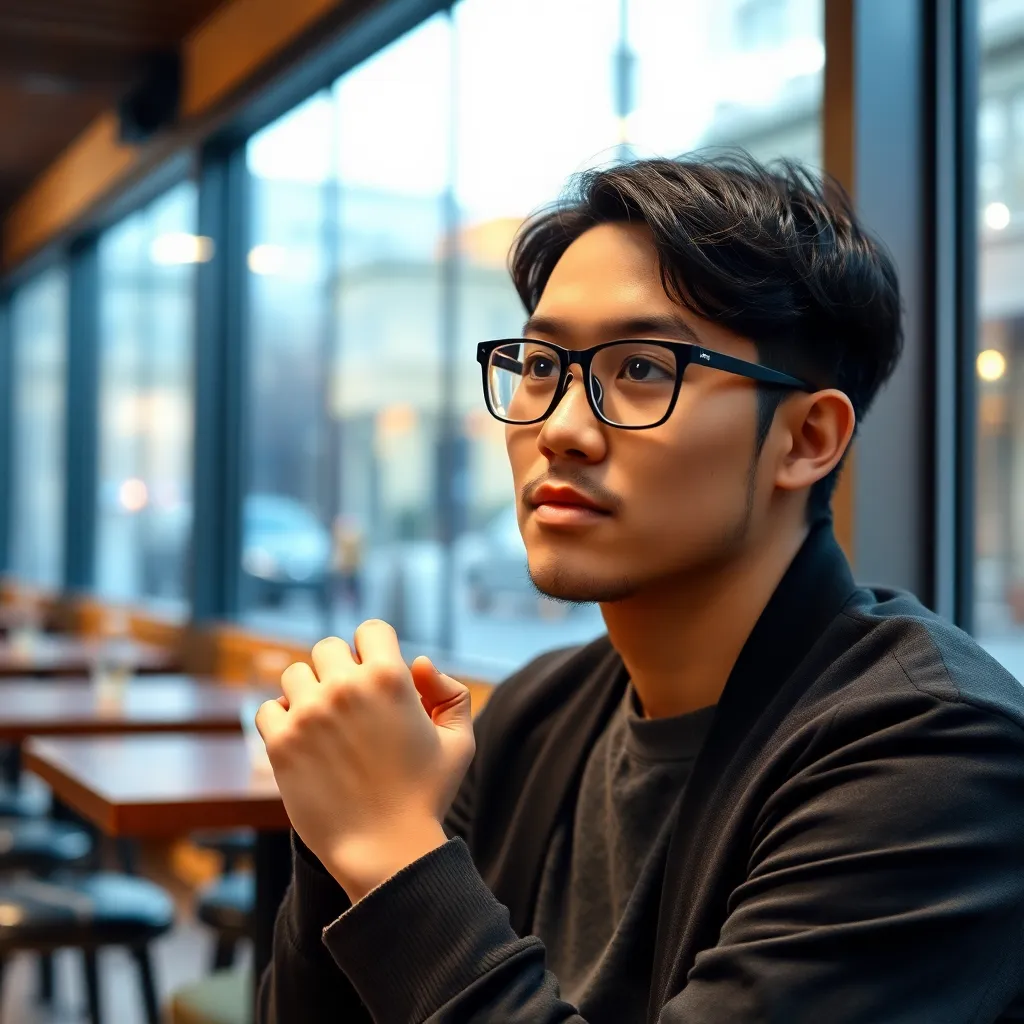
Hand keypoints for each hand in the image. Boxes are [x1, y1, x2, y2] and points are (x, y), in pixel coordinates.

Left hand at [255, 619, 474, 902]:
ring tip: (323, 724)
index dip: (374, 649)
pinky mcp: (281, 744)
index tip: (374, 674)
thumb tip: (420, 663)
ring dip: (308, 692)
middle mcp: (346, 687)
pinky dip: (280, 721)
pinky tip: (301, 740)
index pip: (370, 630)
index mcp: (390, 678)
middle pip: (328, 648)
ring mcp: (310, 714)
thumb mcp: (459, 742)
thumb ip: (450, 693)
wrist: (387, 852)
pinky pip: (268, 709)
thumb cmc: (427, 796)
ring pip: (294, 674)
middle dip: (339, 670)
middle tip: (349, 705)